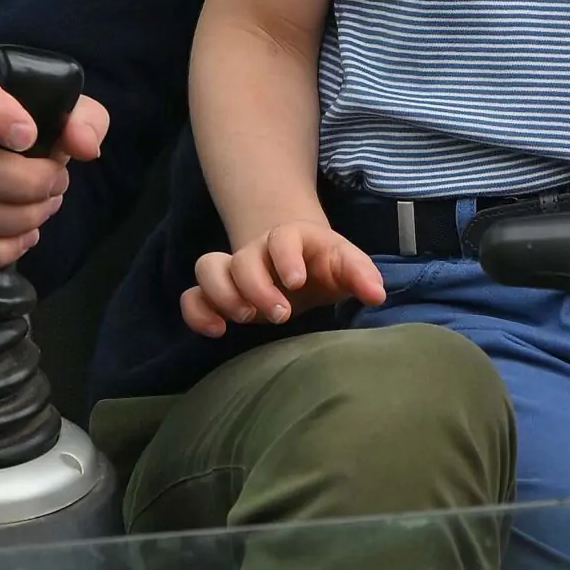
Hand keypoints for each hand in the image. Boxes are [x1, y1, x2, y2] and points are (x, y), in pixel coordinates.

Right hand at [0, 57, 110, 269]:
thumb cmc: (20, 120)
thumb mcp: (54, 105)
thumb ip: (80, 117)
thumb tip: (85, 145)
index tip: (29, 135)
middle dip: (29, 183)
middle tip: (57, 180)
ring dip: (23, 216)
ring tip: (46, 202)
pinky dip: (2, 247)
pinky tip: (26, 232)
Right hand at [180, 221, 385, 336]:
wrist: (297, 262)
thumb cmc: (323, 265)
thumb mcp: (344, 265)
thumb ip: (361, 275)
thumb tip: (377, 294)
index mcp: (291, 239)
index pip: (282, 238)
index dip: (285, 257)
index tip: (296, 281)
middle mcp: (256, 251)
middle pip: (242, 258)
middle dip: (257, 287)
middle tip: (281, 313)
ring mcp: (232, 270)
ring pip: (207, 268)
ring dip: (222, 294)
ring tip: (245, 318)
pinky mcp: (217, 293)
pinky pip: (192, 296)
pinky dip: (197, 312)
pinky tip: (216, 331)